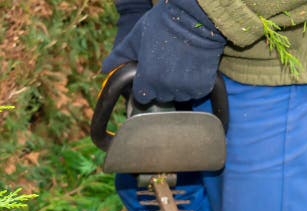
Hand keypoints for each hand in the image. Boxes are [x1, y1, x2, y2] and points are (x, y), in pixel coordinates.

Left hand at [102, 0, 225, 103]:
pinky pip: (194, 92)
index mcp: (147, 79)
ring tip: (179, 65)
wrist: (195, 16)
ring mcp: (185, 89)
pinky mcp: (202, 87)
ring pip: (178, 96)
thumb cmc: (162, 24)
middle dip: (160, 86)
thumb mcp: (136, 38)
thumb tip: (104, 69)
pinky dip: (193, 84)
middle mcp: (166, 88)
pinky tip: (190, 67)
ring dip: (177, 87)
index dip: (144, 86)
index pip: (142, 96)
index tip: (149, 76)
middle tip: (165, 66)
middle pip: (161, 97)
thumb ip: (120, 56)